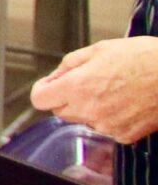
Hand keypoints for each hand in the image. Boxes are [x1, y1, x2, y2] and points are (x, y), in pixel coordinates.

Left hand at [31, 37, 157, 144]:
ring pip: (84, 120)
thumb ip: (70, 64)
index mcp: (78, 87)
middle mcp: (89, 110)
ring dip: (90, 108)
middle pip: (60, 111)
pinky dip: (111, 117)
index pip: (40, 99)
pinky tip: (127, 102)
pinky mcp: (125, 135)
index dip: (45, 89)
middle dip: (67, 97)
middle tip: (89, 82)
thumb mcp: (101, 49)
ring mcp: (107, 126)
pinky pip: (107, 128)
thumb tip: (56, 76)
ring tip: (114, 90)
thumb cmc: (144, 58)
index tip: (52, 84)